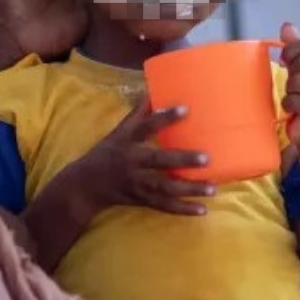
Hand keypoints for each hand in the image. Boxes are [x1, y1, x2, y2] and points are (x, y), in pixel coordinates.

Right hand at [73, 97, 215, 216]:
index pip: (146, 126)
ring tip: (212, 187)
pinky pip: (164, 206)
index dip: (164, 118)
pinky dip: (183, 209)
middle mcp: (132, 162)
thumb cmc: (107, 153)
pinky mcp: (142, 200)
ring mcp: (137, 183)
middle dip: (182, 160)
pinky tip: (202, 209)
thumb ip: (138, 114)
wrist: (87, 186)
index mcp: (127, 141)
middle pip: (158, 161)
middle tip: (207, 158)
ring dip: (189, 189)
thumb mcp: (118, 131)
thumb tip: (153, 90)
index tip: (186, 109)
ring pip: (165, 188)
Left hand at [279, 23, 299, 146]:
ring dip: (288, 91)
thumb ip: (295, 47)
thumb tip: (287, 25)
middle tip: (292, 85)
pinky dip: (288, 105)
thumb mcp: (299, 69)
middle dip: (291, 72)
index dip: (291, 50)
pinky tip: (295, 110)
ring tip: (295, 98)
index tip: (285, 62)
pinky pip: (294, 99)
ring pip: (296, 81)